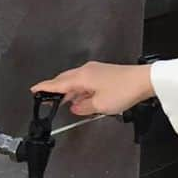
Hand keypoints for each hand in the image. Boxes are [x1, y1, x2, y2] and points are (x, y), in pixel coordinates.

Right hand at [31, 62, 154, 116]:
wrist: (144, 81)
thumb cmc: (123, 90)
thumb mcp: (100, 105)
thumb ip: (83, 107)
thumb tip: (75, 107)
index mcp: (82, 77)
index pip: (58, 83)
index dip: (45, 88)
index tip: (34, 90)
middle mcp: (86, 71)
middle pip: (65, 80)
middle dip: (55, 89)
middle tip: (45, 98)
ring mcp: (95, 71)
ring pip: (76, 81)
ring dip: (69, 91)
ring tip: (64, 103)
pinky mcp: (103, 73)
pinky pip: (85, 81)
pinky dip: (80, 90)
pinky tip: (82, 99)